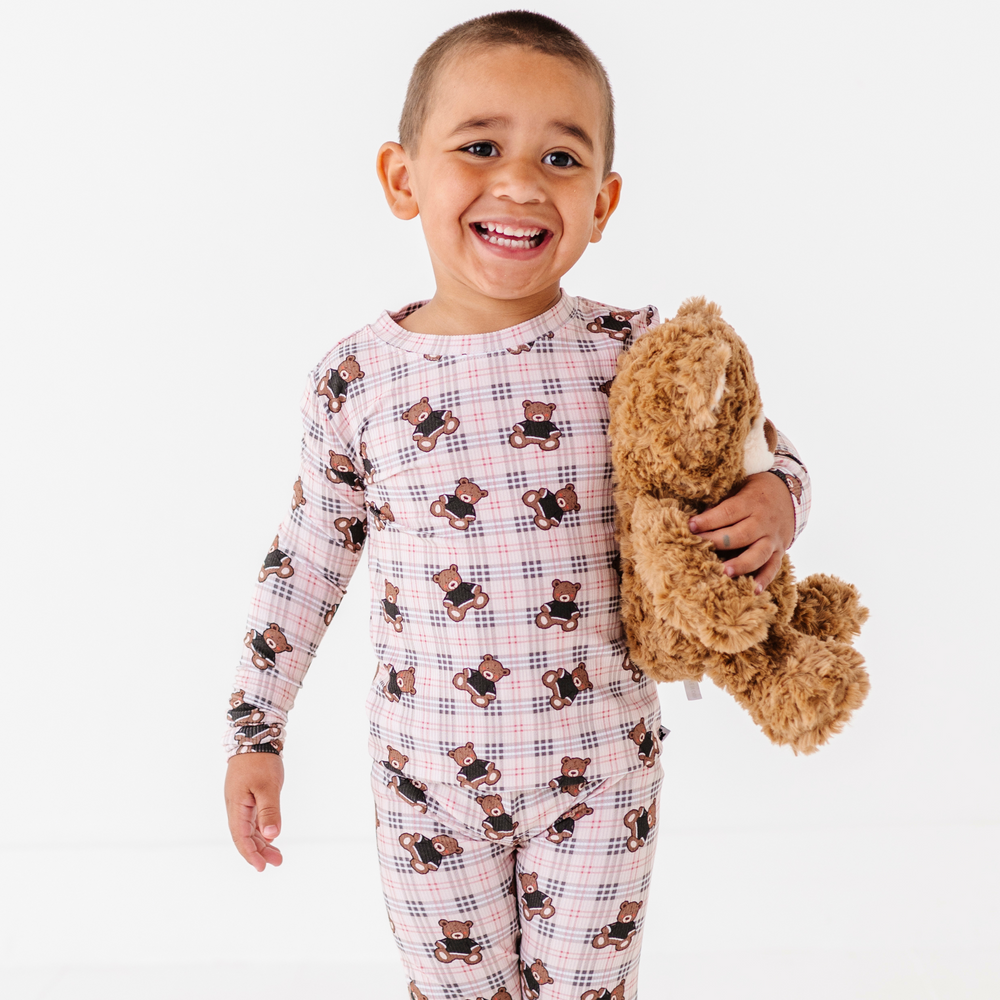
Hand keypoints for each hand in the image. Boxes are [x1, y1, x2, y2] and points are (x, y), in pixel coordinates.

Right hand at [225, 752, 283, 871]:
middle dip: (259, 851)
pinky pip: (251, 818)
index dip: (251, 854)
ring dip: (261, 842)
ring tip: (276, 855)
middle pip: (244, 836)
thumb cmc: (260, 761)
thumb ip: (269, 812)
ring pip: (248, 828)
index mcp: (236, 806)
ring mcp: (240, 801)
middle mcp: (235, 806)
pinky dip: (260, 829)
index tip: (262, 867)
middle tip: (276, 862)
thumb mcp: (268, 787)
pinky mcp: (246, 795)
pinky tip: (270, 836)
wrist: (254, 736)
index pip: (241, 837)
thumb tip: (271, 836)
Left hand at [687, 472, 793, 593]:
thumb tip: (698, 520)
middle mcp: (763, 521)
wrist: (789, 493)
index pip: (728, 512)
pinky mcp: (780, 551)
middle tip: (698, 549)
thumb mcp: (739, 487)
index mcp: (751, 502)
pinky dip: (765, 579)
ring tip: (725, 572)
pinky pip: (774, 567)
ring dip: (741, 564)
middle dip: (718, 543)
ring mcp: (773, 538)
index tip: (691, 526)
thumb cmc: (754, 491)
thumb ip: (722, 503)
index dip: (709, 520)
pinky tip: (754, 590)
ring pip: (758, 554)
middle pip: (741, 535)